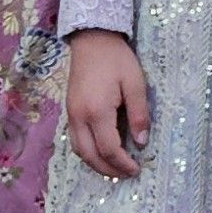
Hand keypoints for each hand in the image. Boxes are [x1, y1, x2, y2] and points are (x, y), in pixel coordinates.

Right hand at [66, 29, 149, 178]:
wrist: (92, 38)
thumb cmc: (116, 59)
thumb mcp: (135, 83)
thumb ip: (139, 114)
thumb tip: (141, 142)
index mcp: (97, 111)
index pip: (109, 149)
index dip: (123, 163)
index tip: (137, 169)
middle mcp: (79, 116)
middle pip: (90, 156)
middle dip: (108, 169)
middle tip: (126, 174)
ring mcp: (71, 114)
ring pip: (79, 150)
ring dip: (95, 163)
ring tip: (114, 167)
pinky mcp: (69, 109)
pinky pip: (75, 139)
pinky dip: (87, 152)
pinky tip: (100, 151)